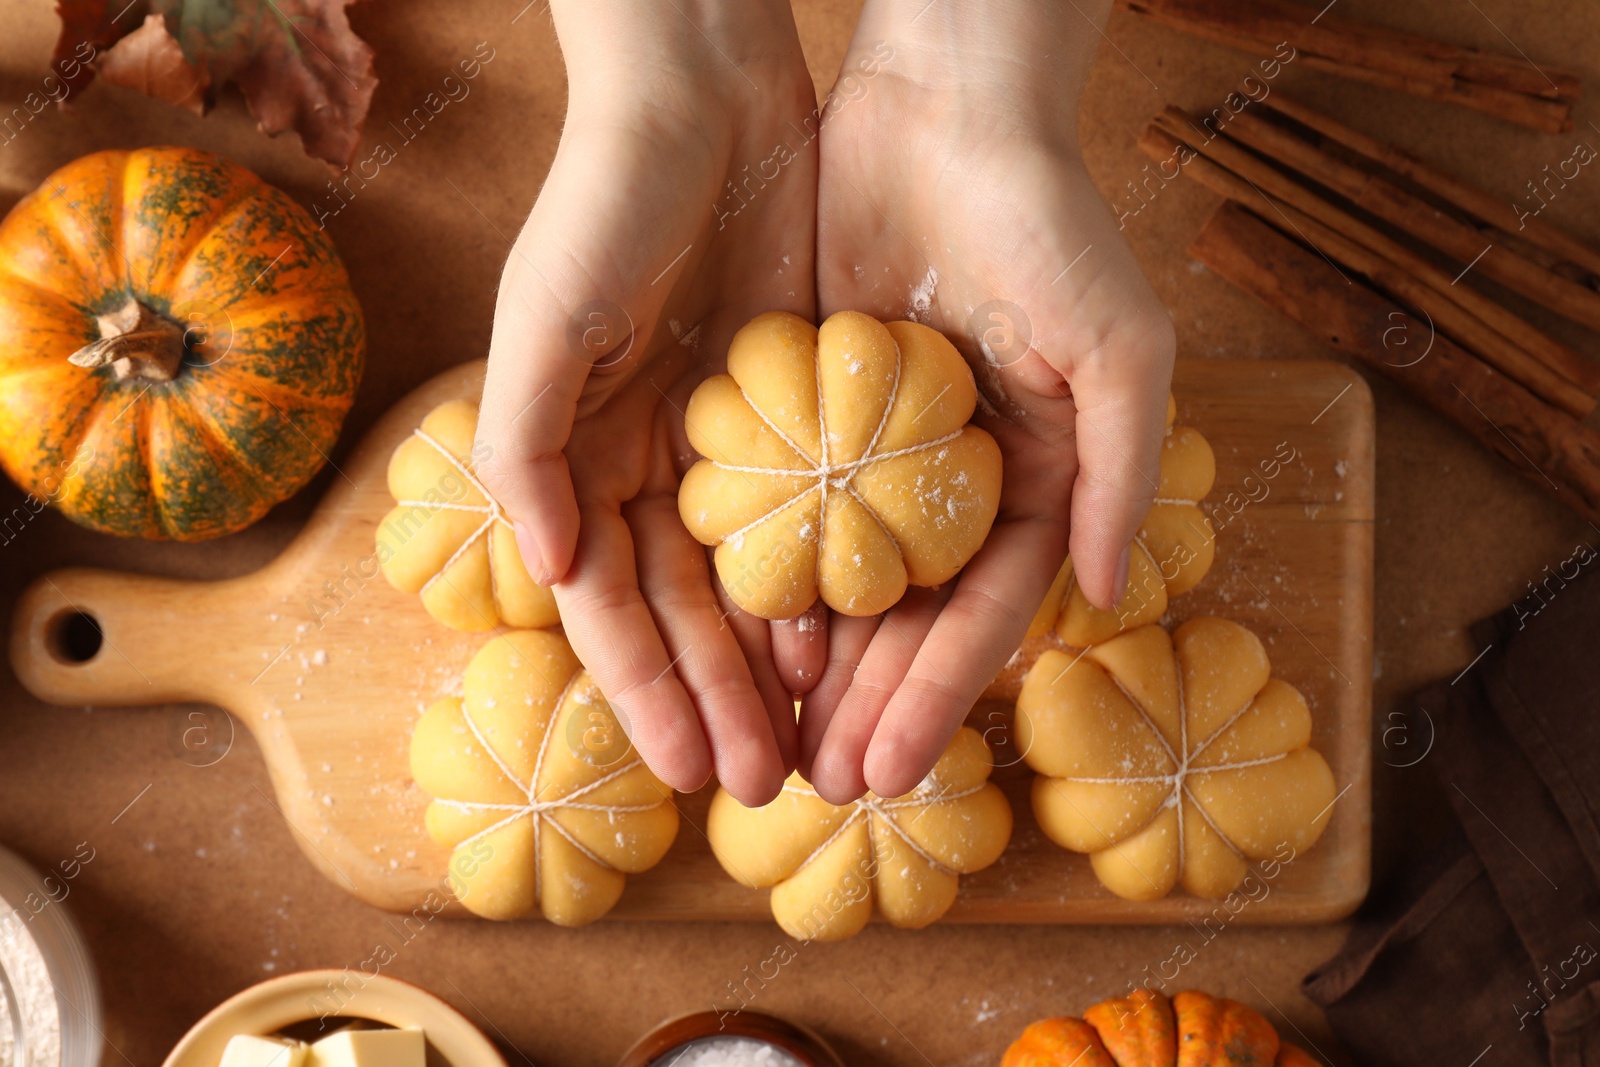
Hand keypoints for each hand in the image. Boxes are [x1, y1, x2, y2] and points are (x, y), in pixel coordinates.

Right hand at [474, 0, 817, 804]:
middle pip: (683, 612)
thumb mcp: (547, 314)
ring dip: (771, 665)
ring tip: (809, 742)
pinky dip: (822, 580)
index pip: (609, 604)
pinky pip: (808, 516)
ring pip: (747, 580)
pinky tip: (850, 642)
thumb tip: (541, 571)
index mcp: (576, 454)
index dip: (642, 690)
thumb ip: (526, 441)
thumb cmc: (606, 200)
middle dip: (716, 702)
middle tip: (762, 788)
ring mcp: (721, 440)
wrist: (702, 96)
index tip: (682, 774)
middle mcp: (645, 462)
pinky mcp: (790, 406)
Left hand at [801, 0, 1176, 801]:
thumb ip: (1125, 470)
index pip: (984, 616)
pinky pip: (781, 512)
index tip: (891, 771)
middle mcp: (953, 485)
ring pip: (838, 584)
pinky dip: (761, 575)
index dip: (938, 697)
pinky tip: (730, 636)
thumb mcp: (1118, 347)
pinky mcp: (809, 414)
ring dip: (810, 667)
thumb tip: (1116, 592)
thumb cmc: (1048, 224)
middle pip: (905, 621)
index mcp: (1034, 482)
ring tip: (772, 742)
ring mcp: (876, 457)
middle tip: (819, 786)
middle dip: (867, 706)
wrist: (944, 113)